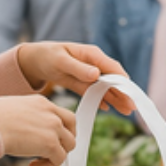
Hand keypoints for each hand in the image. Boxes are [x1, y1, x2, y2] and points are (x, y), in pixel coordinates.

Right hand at [0, 95, 76, 165]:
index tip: (55, 137)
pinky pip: (59, 159)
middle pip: (71, 129)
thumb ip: (26, 116)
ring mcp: (53, 128)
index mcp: (41, 103)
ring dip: (57, 155)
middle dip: (64, 141)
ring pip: (69, 145)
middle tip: (53, 150)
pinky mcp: (50, 144)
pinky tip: (34, 165)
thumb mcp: (13, 108)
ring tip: (41, 160)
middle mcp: (50, 113)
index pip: (62, 115)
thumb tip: (23, 128)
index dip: (61, 128)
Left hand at [16, 42, 133, 114]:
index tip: (130, 93)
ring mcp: (88, 73)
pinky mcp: (82, 82)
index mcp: (92, 54)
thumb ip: (78, 68)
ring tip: (125, 111)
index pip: (112, 68)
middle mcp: (93, 63)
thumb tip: (97, 74)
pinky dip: (101, 99)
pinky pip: (94, 92)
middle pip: (113, 79)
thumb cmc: (47, 55)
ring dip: (116, 98)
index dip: (122, 80)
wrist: (34, 60)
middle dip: (123, 92)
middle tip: (131, 107)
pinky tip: (108, 108)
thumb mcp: (60, 61)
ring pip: (106, 87)